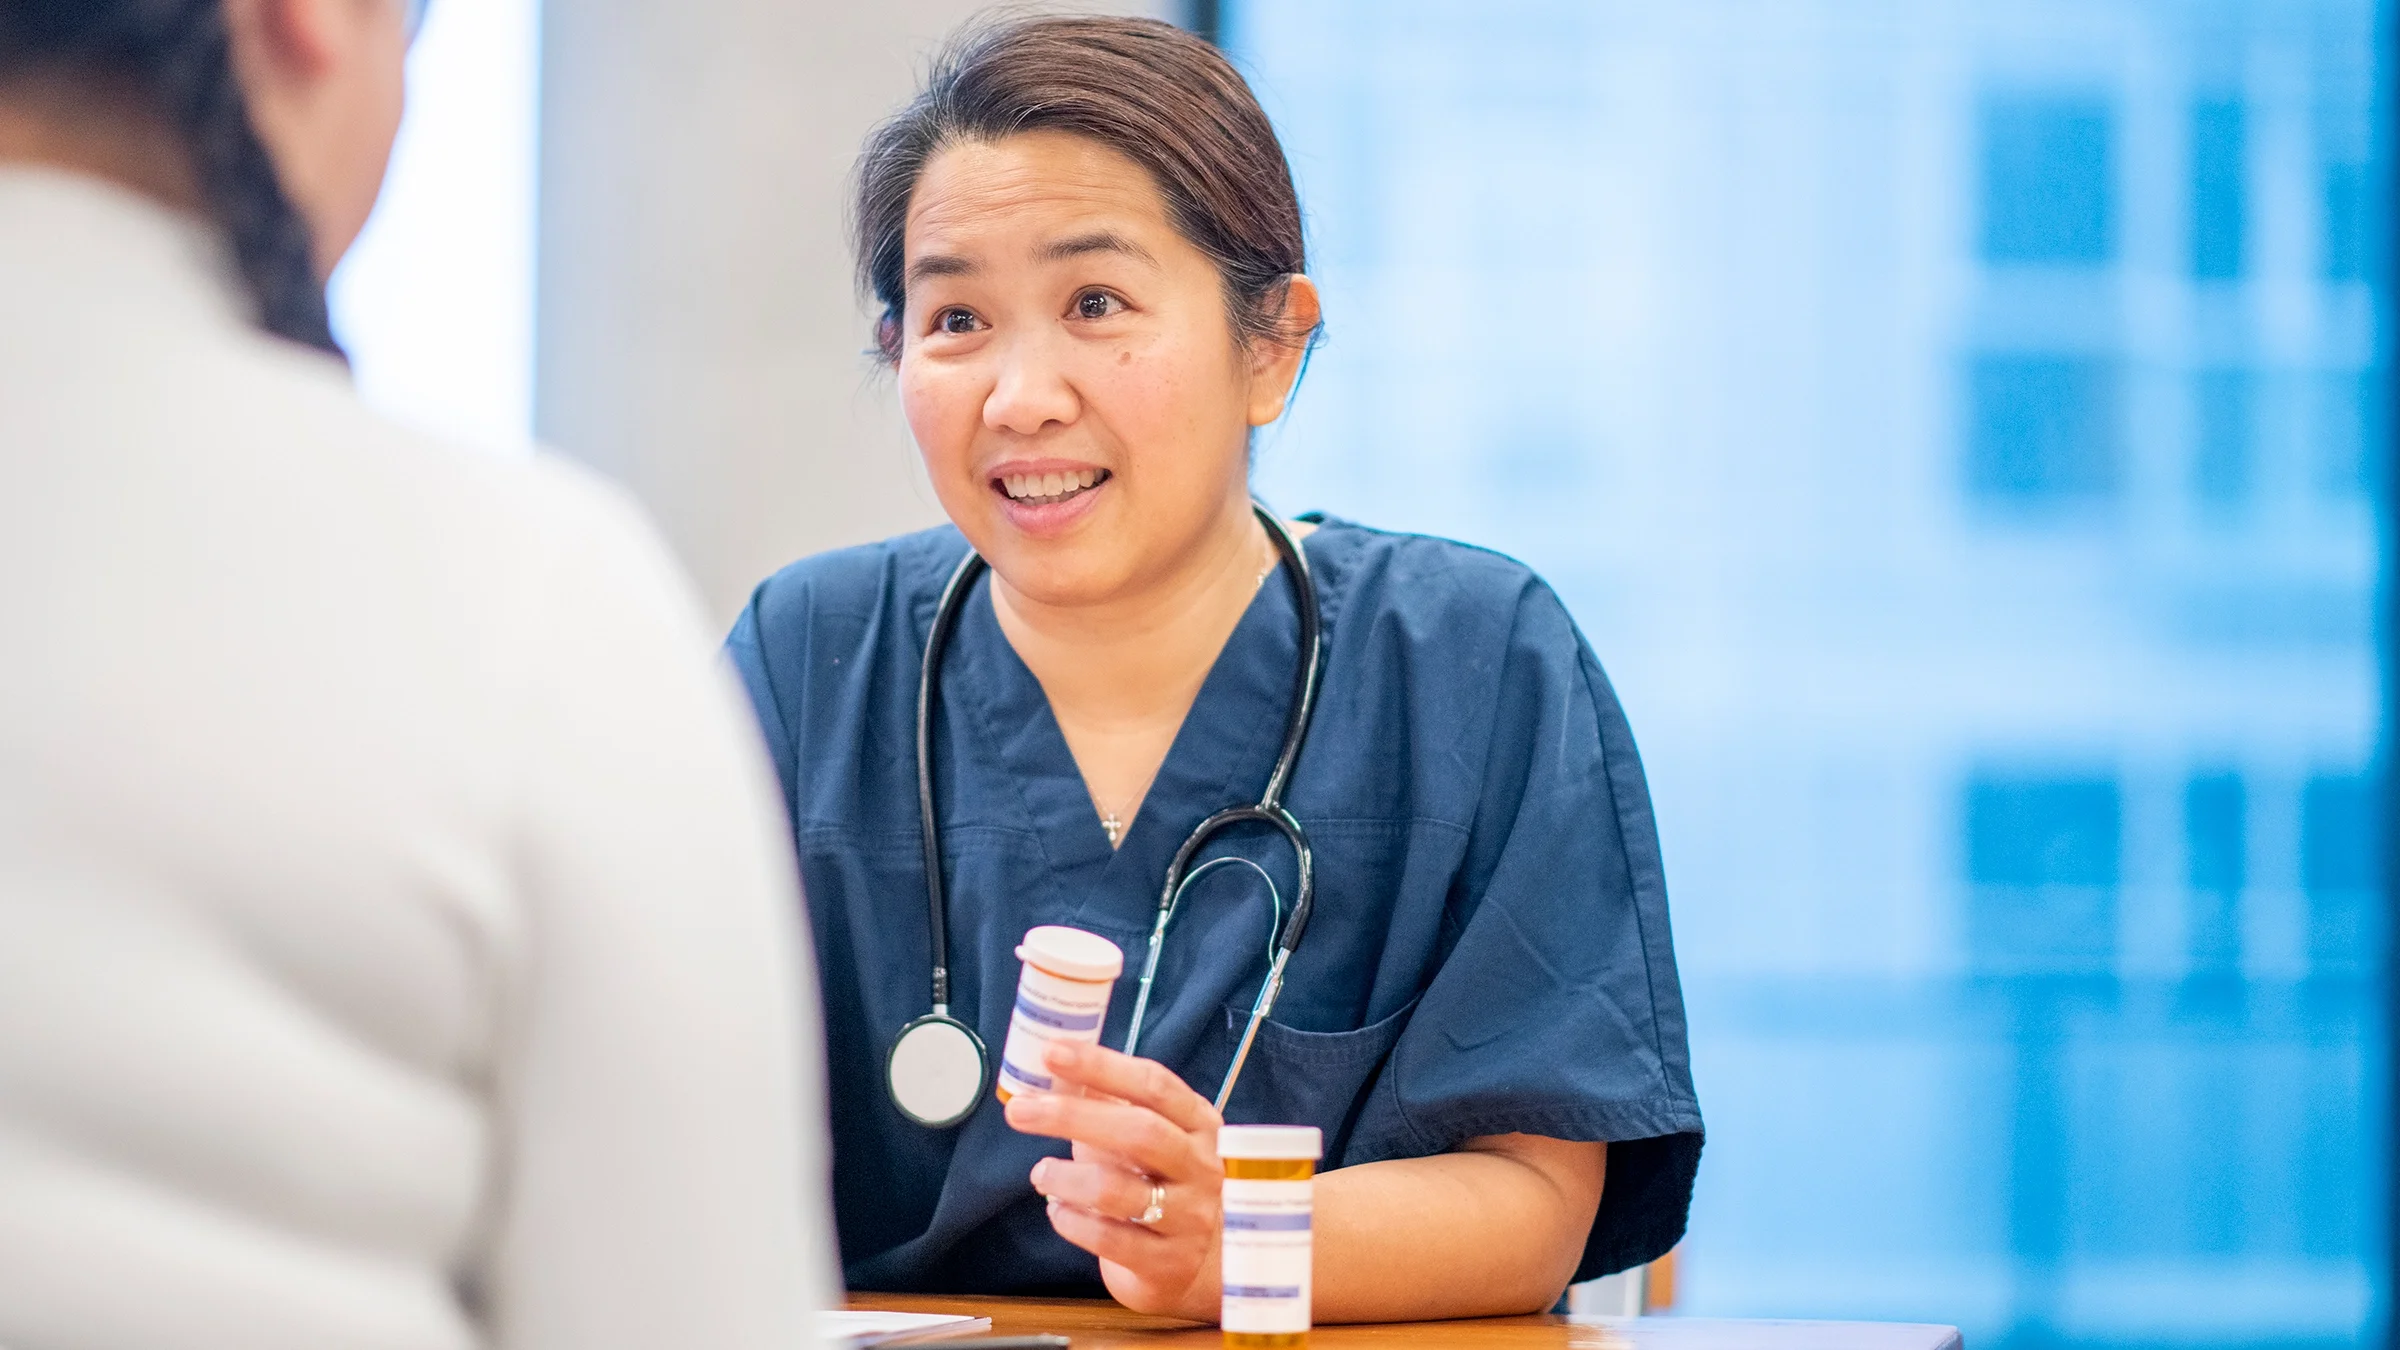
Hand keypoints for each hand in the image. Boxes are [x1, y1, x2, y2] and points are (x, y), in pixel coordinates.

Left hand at [1003, 1040, 1223, 1320]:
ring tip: (1040, 1172)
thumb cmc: (1156, 1182)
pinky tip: (1057, 1211)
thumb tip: (1052, 1058)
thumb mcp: (1138, 1134)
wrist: (1190, 1262)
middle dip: (1072, 1116)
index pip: (1154, 1084)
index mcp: (1198, 1122)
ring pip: (1120, 1191)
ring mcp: (1190, 1218)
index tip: (1052, 1052)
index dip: (1101, 1065)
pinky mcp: (1168, 1263)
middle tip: (1019, 1110)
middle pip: (1140, 1132)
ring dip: (1066, 1177)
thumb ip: (1101, 1098)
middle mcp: (1203, 1166)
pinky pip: (1110, 1240)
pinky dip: (1072, 1221)